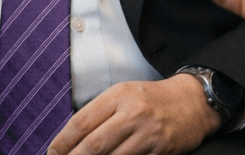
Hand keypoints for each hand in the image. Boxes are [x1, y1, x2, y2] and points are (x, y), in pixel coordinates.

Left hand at [47, 74, 218, 154]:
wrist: (192, 102)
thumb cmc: (152, 99)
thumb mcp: (124, 94)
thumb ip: (99, 113)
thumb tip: (71, 139)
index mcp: (118, 96)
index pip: (82, 121)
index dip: (63, 141)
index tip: (52, 153)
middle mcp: (133, 113)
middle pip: (95, 144)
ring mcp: (148, 133)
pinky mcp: (162, 150)